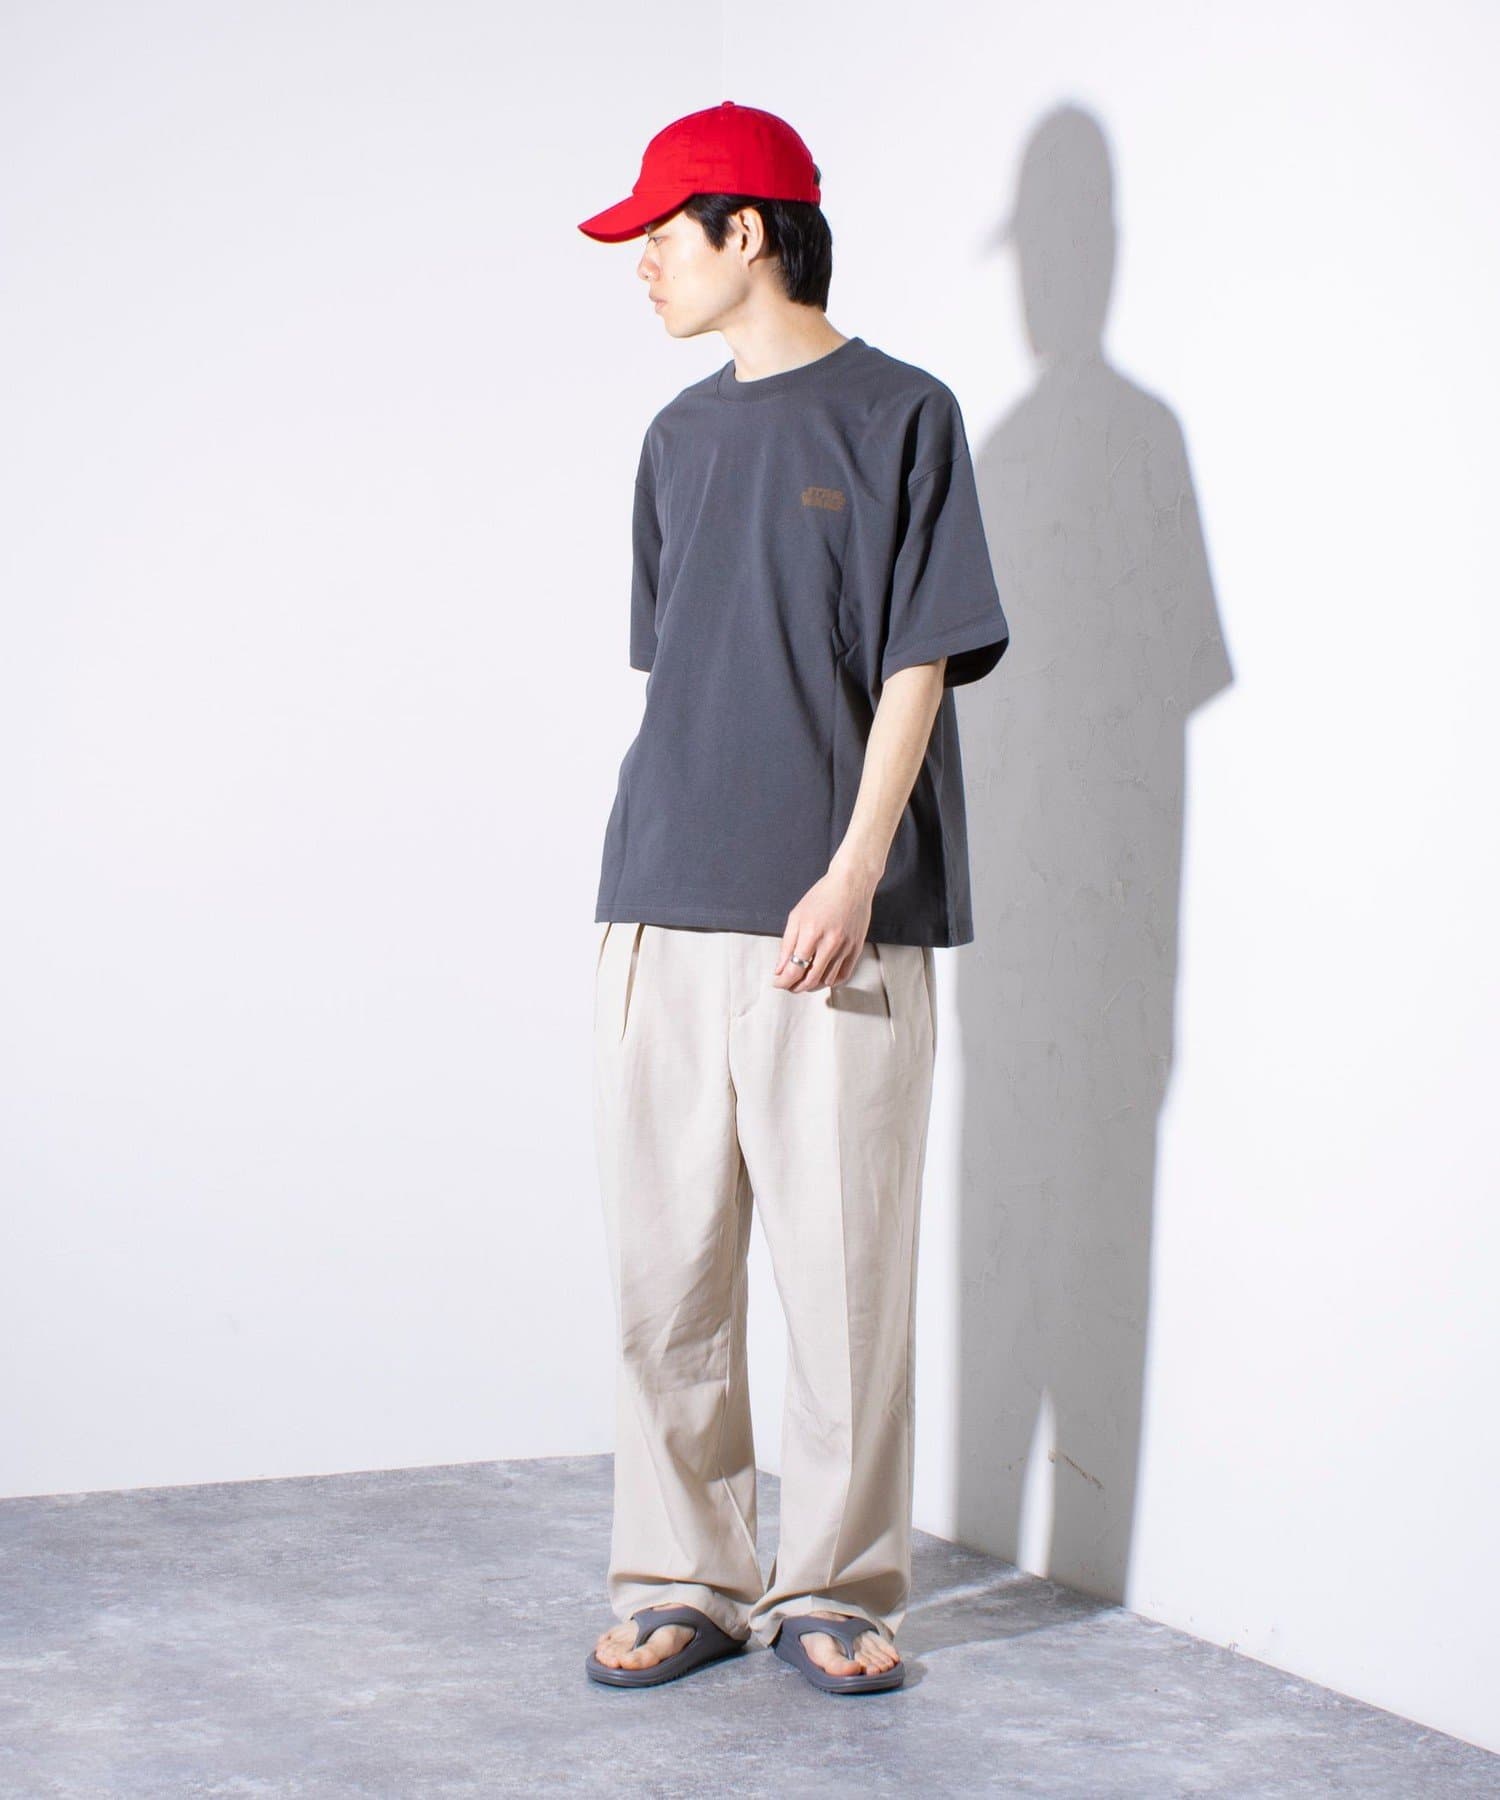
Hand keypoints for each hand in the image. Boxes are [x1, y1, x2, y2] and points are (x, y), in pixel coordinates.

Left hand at [772, 860, 878, 993]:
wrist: (852, 884)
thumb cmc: (823, 896)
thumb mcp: (796, 916)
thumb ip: (786, 944)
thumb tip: (780, 968)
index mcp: (811, 933)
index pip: (794, 969)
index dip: (783, 981)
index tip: (778, 982)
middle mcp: (829, 943)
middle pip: (810, 979)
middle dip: (796, 987)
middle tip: (789, 985)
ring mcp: (845, 947)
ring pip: (827, 980)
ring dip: (813, 985)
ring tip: (804, 981)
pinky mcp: (857, 948)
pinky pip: (844, 975)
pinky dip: (831, 982)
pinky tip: (823, 978)